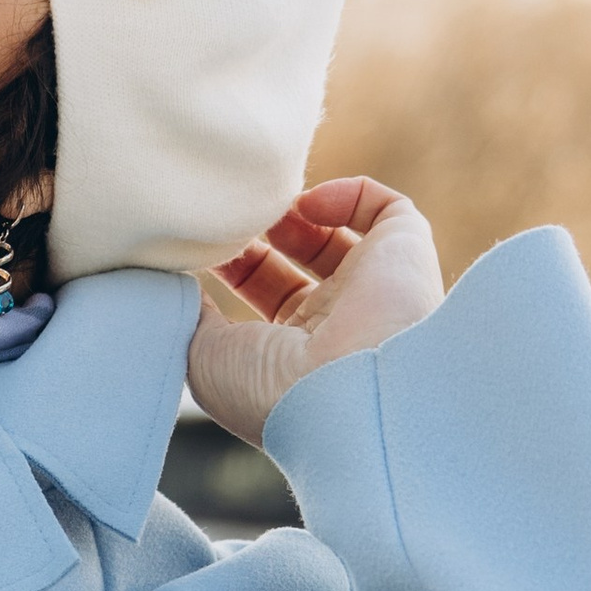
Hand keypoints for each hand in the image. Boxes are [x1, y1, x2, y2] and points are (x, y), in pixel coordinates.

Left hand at [184, 176, 445, 446]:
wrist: (346, 396)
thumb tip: (183, 280)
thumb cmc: (268, 392)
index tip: (200, 245)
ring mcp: (373, 288)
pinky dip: (348, 194)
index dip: (234, 264)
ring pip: (338, 234)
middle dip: (261, 234)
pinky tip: (309, 207)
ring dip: (296, 213)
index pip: (266, 294)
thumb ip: (191, 313)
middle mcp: (338, 321)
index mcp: (294, 354)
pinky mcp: (406, 252)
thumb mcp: (203, 357)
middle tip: (227, 218)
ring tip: (261, 207)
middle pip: (298, 262)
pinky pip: (387, 207)